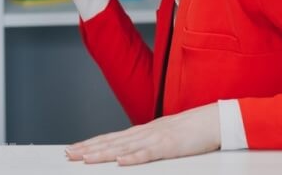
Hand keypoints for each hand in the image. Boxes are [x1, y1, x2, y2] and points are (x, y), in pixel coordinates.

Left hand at [65, 104, 220, 165]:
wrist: (213, 119)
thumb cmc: (190, 129)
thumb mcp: (162, 135)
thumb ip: (145, 142)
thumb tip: (127, 151)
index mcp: (142, 131)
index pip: (110, 138)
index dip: (91, 143)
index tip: (74, 148)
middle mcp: (144, 133)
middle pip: (111, 142)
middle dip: (88, 148)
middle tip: (69, 154)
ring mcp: (155, 139)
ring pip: (123, 148)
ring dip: (103, 154)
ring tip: (85, 158)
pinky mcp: (169, 146)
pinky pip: (149, 154)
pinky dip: (133, 158)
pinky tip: (120, 162)